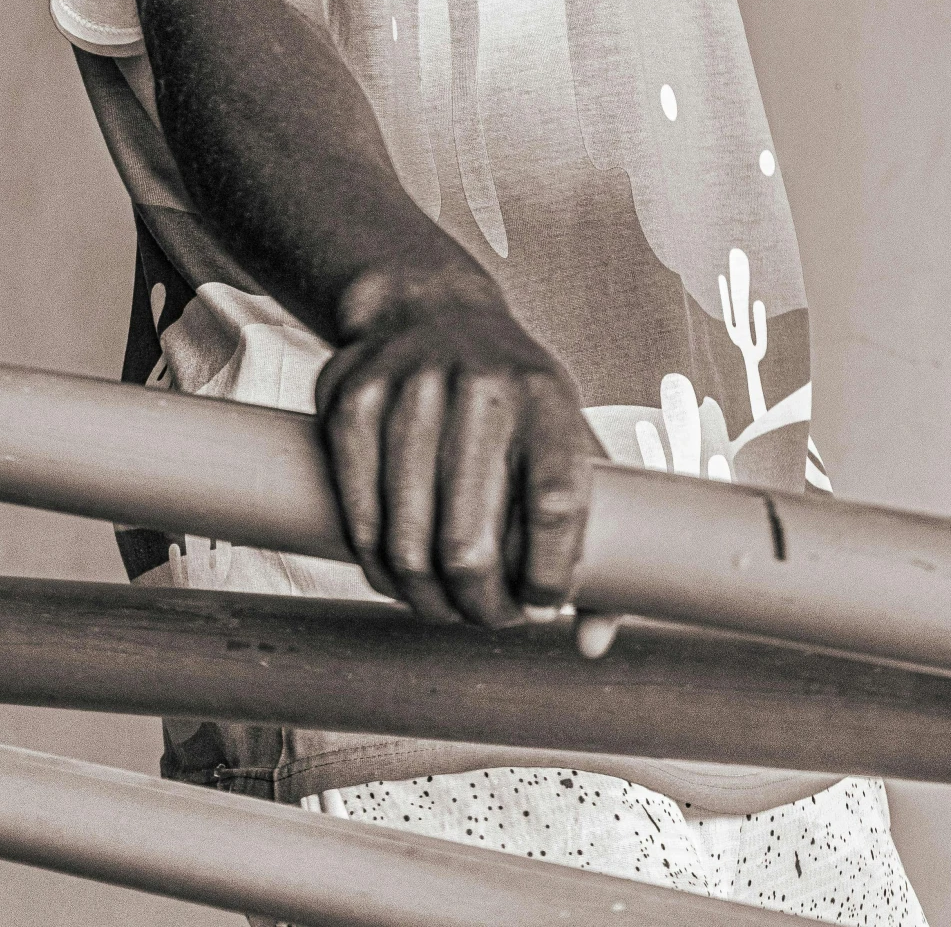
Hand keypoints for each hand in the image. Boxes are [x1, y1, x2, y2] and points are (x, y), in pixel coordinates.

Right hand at [313, 268, 602, 627]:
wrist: (426, 306)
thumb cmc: (513, 397)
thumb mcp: (568, 435)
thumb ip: (598, 537)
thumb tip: (592, 644)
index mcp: (545, 396)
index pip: (556, 506)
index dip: (551, 576)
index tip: (542, 604)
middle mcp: (480, 388)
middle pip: (472, 543)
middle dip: (479, 606)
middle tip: (485, 616)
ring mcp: (409, 392)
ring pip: (408, 545)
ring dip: (425, 600)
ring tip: (444, 606)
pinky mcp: (353, 404)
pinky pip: (360, 520)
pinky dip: (378, 568)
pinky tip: (399, 576)